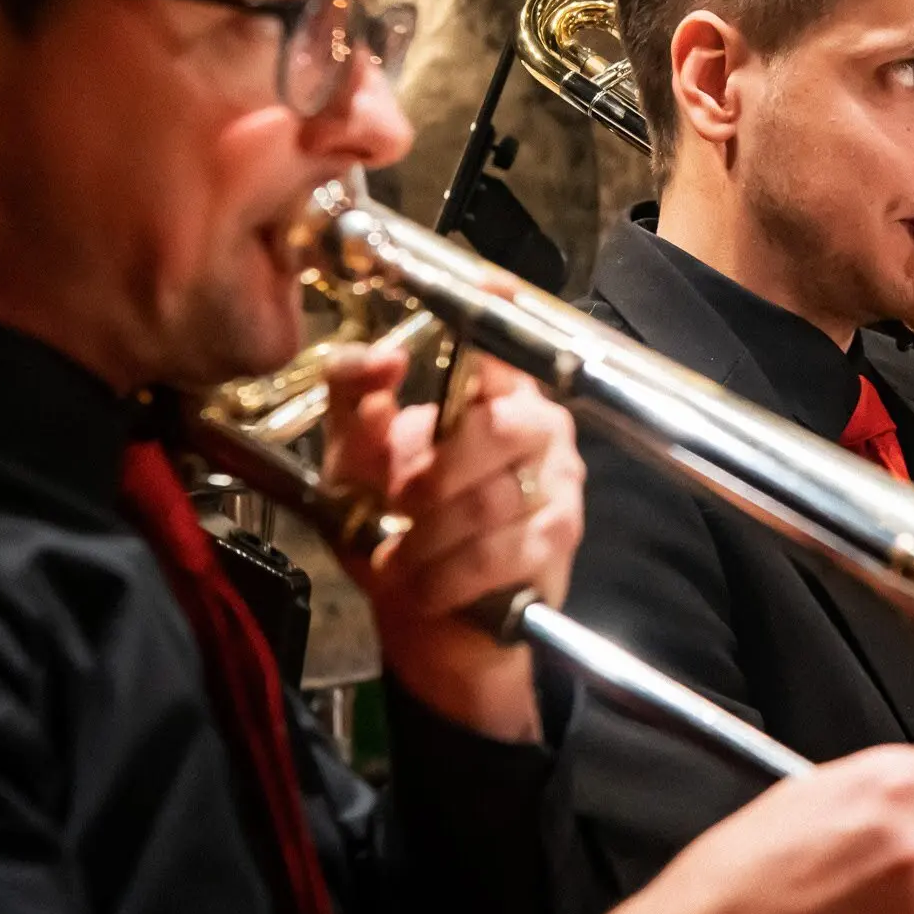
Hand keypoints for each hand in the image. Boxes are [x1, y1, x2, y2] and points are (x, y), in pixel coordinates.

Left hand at [322, 344, 583, 742]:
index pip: (506, 345)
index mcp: (495, 399)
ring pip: (489, 499)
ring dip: (428, 540)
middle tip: (401, 505)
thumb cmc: (400, 538)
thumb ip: (355, 406)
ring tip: (404, 559)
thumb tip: (379, 360)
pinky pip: (495, 552)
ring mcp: (558, 488)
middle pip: (497, 428)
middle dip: (435, 474)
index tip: (491, 285)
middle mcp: (540, 431)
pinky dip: (444, 576)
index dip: (500, 314)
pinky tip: (426, 586)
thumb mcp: (356, 467)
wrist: (433, 628)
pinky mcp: (558, 546)